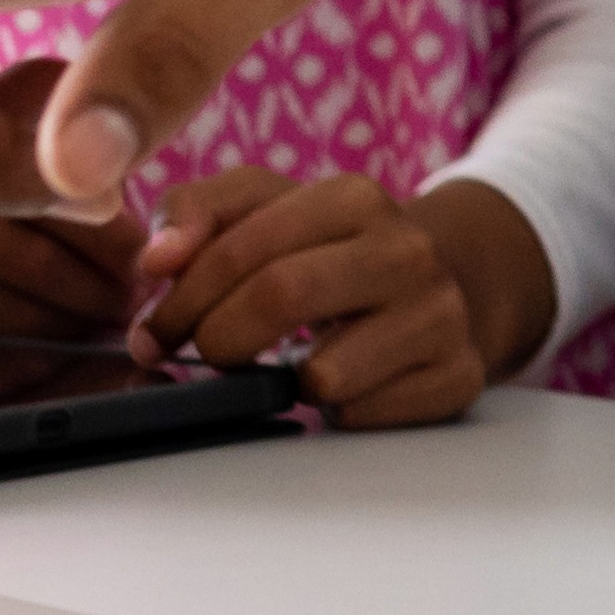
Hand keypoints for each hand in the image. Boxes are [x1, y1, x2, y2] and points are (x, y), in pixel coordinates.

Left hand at [135, 167, 555, 428]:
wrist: (436, 286)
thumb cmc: (327, 253)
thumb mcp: (264, 210)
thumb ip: (196, 213)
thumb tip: (157, 259)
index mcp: (355, 197)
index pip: (243, 250)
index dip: (183, 300)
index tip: (157, 332)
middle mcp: (408, 249)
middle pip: (283, 297)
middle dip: (218, 339)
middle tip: (202, 356)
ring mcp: (441, 314)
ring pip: (327, 374)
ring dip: (284, 386)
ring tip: (286, 367)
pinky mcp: (458, 376)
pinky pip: (366, 416)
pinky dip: (336, 412)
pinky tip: (342, 384)